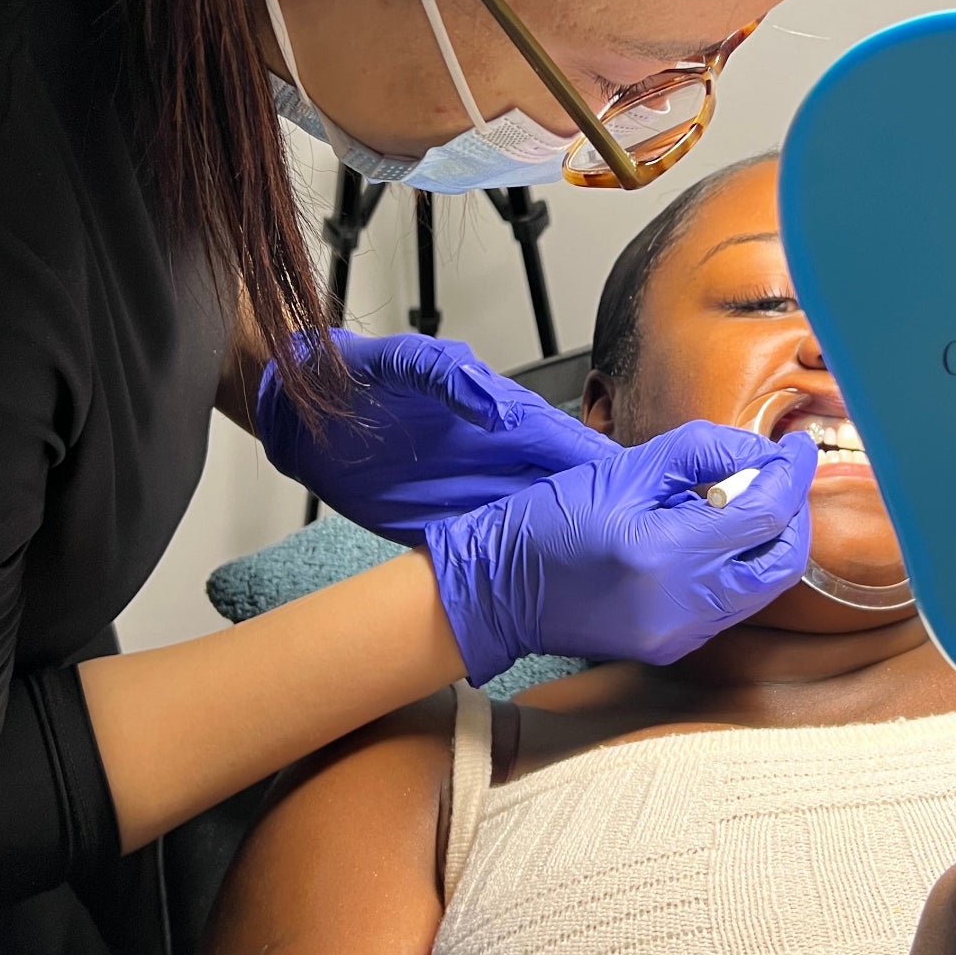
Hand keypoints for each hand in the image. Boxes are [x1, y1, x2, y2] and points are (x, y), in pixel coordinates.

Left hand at [255, 332, 615, 543]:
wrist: (305, 417)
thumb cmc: (356, 377)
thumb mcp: (402, 365)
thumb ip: (452, 378)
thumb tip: (500, 407)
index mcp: (502, 414)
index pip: (566, 444)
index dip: (605, 468)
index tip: (644, 490)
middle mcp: (502, 456)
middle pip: (569, 490)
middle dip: (608, 514)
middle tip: (650, 545)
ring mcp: (481, 492)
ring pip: (544, 523)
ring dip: (577, 547)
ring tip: (618, 575)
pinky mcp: (453, 524)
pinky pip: (502, 548)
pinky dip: (530, 568)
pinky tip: (555, 590)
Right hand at [424, 421, 815, 680]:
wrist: (497, 589)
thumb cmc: (546, 524)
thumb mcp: (623, 469)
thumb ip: (699, 453)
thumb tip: (756, 451)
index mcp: (666, 554)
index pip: (765, 515)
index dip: (790, 476)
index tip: (796, 450)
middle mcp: (681, 606)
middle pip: (781, 563)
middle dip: (790, 516)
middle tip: (776, 477)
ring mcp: (679, 635)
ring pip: (761, 589)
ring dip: (764, 543)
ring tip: (735, 503)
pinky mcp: (672, 648)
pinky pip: (730, 607)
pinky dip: (736, 569)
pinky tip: (709, 540)